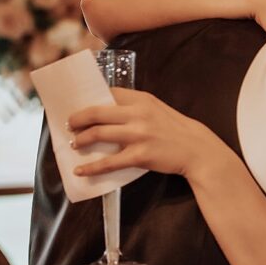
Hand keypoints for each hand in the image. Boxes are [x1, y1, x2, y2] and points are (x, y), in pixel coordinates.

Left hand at [68, 88, 219, 178]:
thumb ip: (133, 108)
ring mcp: (138, 135)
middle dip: (77, 119)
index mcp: (141, 99)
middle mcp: (138, 114)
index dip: (89, 99)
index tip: (78, 106)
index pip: (107, 93)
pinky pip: (109, 162)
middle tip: (69, 125)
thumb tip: (105, 113)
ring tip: (74, 144)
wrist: (196, 149)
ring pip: (99, 134)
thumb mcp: (155, 109)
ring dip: (81, 140)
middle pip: (97, 113)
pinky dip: (91, 167)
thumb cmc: (174, 129)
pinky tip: (81, 170)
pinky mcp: (140, 156)